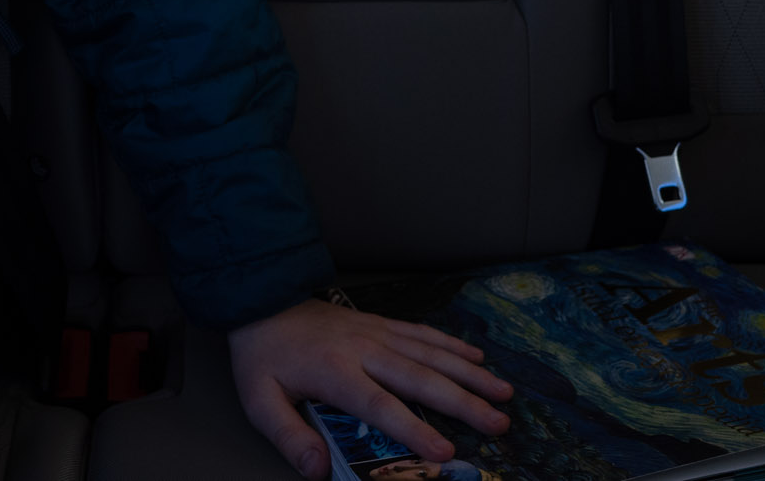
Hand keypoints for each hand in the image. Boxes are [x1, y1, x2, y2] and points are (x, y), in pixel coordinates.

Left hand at [229, 299, 512, 478]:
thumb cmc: (264, 356)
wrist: (262, 299)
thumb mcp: (260, 401)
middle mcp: (364, 348)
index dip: (413, 427)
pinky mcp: (380, 322)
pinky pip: (422, 333)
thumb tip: (318, 470)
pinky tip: (476, 357)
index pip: (380, 404)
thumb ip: (289, 436)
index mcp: (335, 371)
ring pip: (431, 353)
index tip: (445, 450)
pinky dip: (451, 345)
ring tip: (504, 393)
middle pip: (420, 377)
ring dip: (469, 374)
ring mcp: (376, 331)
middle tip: (499, 422)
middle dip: (463, 402)